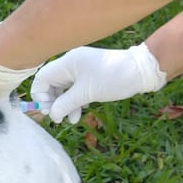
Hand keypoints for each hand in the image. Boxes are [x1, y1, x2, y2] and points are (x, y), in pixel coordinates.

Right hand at [30, 43, 167, 123]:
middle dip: (53, 102)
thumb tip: (52, 115)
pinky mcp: (89, 75)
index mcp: (67, 63)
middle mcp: (71, 64)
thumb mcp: (87, 94)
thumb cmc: (113, 78)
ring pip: (63, 89)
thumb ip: (66, 104)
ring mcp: (80, 69)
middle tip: (57, 117)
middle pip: (51, 84)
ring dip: (65, 105)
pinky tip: (79, 113)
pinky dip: (75, 101)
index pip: (42, 78)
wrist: (142, 71)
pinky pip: (74, 89)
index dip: (40, 96)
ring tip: (71, 120)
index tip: (48, 111)